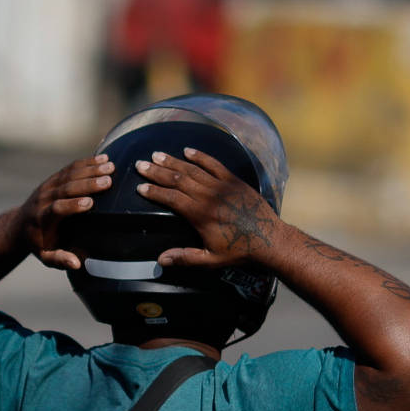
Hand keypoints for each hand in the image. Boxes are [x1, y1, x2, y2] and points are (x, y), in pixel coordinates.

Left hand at [9, 154, 112, 269]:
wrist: (20, 225)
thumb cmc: (38, 243)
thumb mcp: (45, 256)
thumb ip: (59, 259)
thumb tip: (76, 264)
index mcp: (42, 219)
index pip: (56, 209)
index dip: (72, 205)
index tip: (90, 203)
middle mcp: (43, 199)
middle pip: (65, 188)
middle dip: (87, 184)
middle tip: (108, 180)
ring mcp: (48, 186)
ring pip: (69, 174)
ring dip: (90, 169)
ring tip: (111, 166)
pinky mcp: (53, 179)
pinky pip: (70, 168)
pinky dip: (87, 162)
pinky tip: (104, 159)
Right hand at [135, 148, 280, 269]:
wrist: (269, 239)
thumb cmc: (239, 250)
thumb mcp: (211, 259)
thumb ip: (185, 257)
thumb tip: (160, 260)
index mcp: (200, 214)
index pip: (171, 198)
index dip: (154, 191)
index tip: (140, 187)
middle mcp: (208, 196)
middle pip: (177, 179)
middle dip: (157, 171)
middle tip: (141, 164)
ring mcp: (221, 186)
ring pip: (192, 169)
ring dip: (173, 161)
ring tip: (157, 154)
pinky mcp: (233, 181)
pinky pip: (214, 164)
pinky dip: (200, 156)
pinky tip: (188, 150)